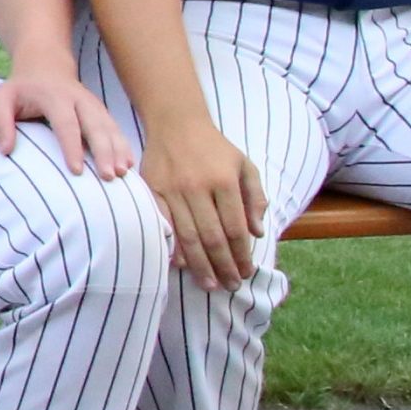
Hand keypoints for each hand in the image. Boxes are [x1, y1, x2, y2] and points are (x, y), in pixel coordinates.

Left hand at [0, 67, 137, 181]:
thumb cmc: (20, 89)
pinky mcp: (101, 111)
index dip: (72, 147)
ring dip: (119, 150)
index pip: (66, 124)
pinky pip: (115, 129)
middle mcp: (79, 100)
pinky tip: (129, 164)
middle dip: (104, 151)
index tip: (76, 171)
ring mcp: (93, 105)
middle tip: (109, 176)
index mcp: (54, 97)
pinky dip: (124, 146)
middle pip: (95, 126)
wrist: (45, 65)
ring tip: (123, 173)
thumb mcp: (0, 99)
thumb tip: (5, 150)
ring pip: (110, 128)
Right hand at [140, 111, 268, 286]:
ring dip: (200, 264)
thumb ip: (255, 198)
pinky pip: (163, 224)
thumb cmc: (215, 147)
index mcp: (225, 181)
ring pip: (187, 236)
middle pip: (212, 237)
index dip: (242, 254)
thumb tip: (257, 233)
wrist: (176, 123)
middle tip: (231, 286)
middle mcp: (198, 187)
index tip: (247, 271)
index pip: (235, 228)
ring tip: (210, 284)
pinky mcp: (152, 190)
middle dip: (224, 266)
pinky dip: (171, 245)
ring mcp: (172, 190)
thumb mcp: (245, 166)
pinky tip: (179, 264)